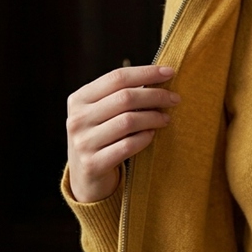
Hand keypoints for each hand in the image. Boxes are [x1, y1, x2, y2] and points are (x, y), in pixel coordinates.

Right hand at [66, 64, 179, 202]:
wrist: (86, 178)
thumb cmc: (102, 138)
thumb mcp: (103, 113)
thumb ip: (121, 96)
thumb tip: (160, 77)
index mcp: (79, 99)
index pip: (117, 78)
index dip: (146, 73)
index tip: (170, 72)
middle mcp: (77, 119)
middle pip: (125, 98)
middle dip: (155, 95)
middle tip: (175, 99)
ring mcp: (83, 142)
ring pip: (128, 121)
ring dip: (153, 117)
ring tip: (166, 118)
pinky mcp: (93, 164)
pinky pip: (127, 145)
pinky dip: (144, 138)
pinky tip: (152, 135)